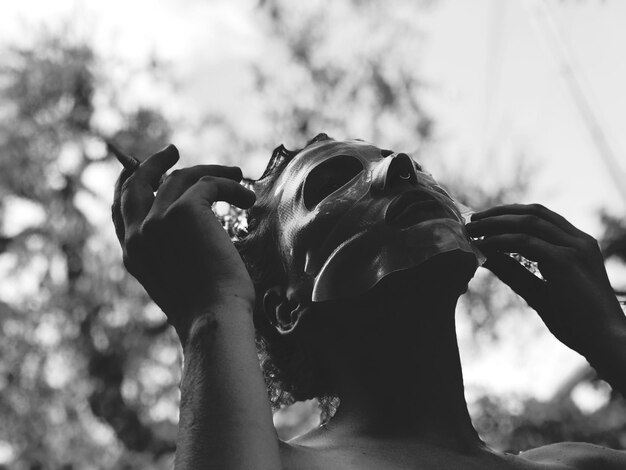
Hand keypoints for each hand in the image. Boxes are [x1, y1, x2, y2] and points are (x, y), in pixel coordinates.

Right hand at [112, 145, 255, 341]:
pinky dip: (231, 184)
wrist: (214, 318)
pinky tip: (247, 197)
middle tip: (172, 150)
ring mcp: (156, 221)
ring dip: (211, 172)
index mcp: (133, 253)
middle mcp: (138, 234)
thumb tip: (194, 226)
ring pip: (179, 177)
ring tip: (236, 173)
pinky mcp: (184, 211)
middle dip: (153, 163)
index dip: (130, 185)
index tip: (144, 171)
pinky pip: (209, 183)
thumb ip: (174, 250)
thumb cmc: (208, 308)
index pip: (121, 209)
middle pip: (136, 183)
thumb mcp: (180, 278)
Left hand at [466, 203, 625, 354]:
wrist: (605, 342)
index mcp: (579, 245)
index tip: (485, 221)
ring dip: (496, 223)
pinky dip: (501, 241)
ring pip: (528, 222)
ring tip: (472, 230)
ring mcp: (574, 248)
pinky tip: (483, 246)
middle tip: (472, 221)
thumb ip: (515, 273)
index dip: (511, 214)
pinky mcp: (566, 261)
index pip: (542, 217)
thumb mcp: (538, 292)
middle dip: (499, 213)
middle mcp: (579, 240)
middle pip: (534, 212)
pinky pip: (526, 242)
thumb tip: (487, 258)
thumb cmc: (577, 322)